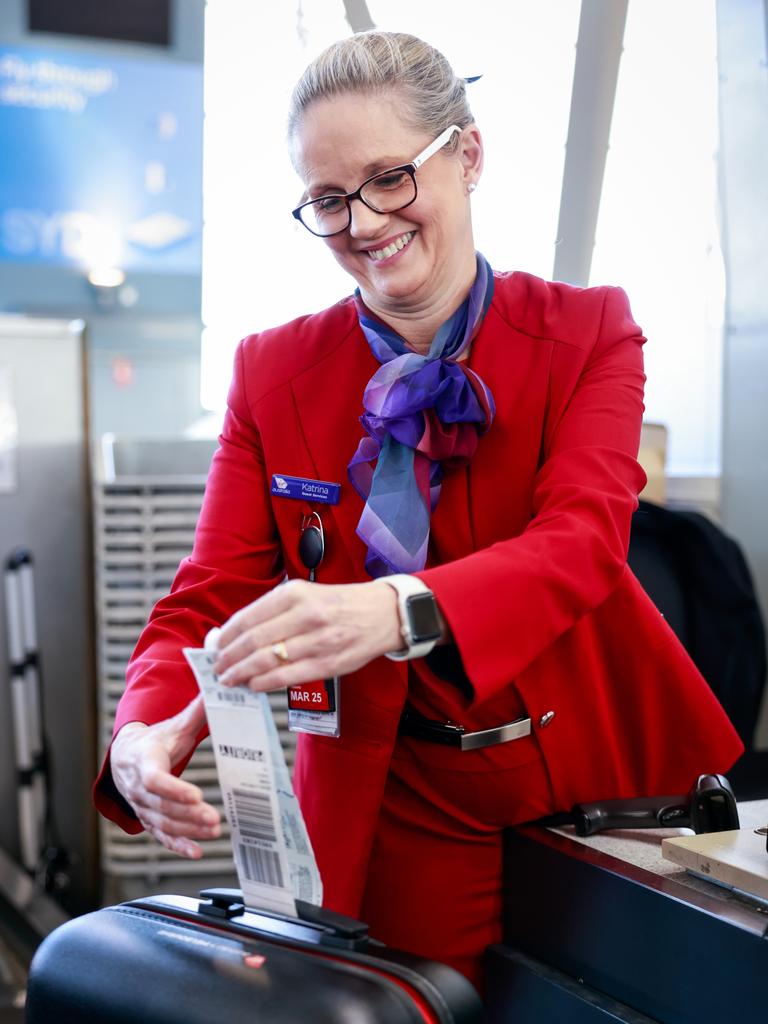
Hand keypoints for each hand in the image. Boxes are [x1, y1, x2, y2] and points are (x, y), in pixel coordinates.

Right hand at [110, 696, 221, 858]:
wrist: (126, 756)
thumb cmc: (154, 741)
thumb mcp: (173, 726)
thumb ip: (195, 712)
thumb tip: (216, 689)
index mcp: (144, 761)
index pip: (155, 779)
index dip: (173, 789)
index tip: (195, 795)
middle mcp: (139, 788)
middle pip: (162, 805)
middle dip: (188, 814)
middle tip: (214, 819)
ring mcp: (142, 806)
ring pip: (163, 822)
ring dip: (188, 830)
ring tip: (213, 831)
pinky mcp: (148, 819)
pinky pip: (161, 836)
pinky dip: (177, 845)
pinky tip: (195, 851)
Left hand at [213, 578, 401, 691]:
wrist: (383, 614)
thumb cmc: (339, 604)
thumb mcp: (306, 593)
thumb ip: (273, 610)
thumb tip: (236, 631)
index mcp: (296, 593)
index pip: (249, 617)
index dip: (226, 636)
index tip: (214, 646)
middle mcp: (306, 615)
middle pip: (253, 640)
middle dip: (229, 657)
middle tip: (217, 667)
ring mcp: (318, 641)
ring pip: (267, 660)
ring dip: (242, 673)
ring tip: (230, 679)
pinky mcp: (328, 664)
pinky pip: (287, 677)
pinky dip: (264, 683)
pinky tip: (253, 685)